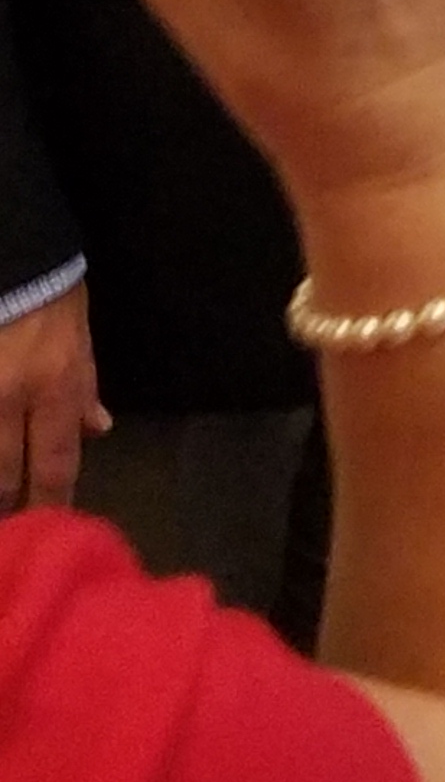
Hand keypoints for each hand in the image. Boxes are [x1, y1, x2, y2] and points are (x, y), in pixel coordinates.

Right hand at [0, 280, 103, 510]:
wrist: (12, 253)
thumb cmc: (50, 291)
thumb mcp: (79, 335)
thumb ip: (85, 387)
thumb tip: (97, 430)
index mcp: (53, 386)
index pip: (55, 464)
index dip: (52, 504)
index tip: (51, 528)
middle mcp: (8, 399)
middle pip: (3, 478)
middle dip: (8, 507)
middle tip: (14, 528)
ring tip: (4, 500)